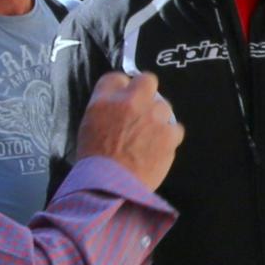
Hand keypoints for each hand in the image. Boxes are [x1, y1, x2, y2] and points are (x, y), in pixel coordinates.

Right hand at [73, 70, 182, 191]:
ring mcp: (153, 116)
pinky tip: (159, 148)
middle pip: (146, 80)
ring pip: (164, 106)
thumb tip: (118, 106)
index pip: (116, 78)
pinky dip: (169, 137)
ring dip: (159, 118)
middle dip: (146, 92)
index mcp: (104, 100)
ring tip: (150, 137)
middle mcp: (130, 102)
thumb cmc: (93, 161)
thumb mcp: (88, 127)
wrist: (110, 186)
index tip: (123, 98)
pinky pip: (176, 128)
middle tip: (143, 109)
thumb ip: (104, 110)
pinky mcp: (170, 133)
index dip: (122, 88)